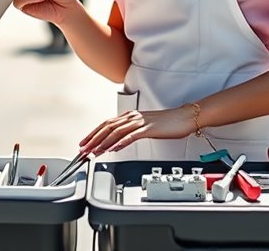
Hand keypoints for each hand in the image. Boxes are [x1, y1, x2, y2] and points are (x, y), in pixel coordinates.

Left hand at [78, 106, 195, 154]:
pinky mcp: (148, 128)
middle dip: (93, 139)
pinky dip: (120, 142)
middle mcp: (132, 117)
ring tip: (94, 152)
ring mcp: (140, 122)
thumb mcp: (145, 127)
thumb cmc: (167, 123)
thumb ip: (132, 131)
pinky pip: (131, 136)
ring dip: (103, 142)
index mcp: (130, 116)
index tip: (84, 143)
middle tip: (83, 150)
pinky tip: (113, 149)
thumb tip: (119, 141)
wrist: (185, 117)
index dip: (93, 133)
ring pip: (116, 131)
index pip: (106, 124)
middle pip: (107, 127)